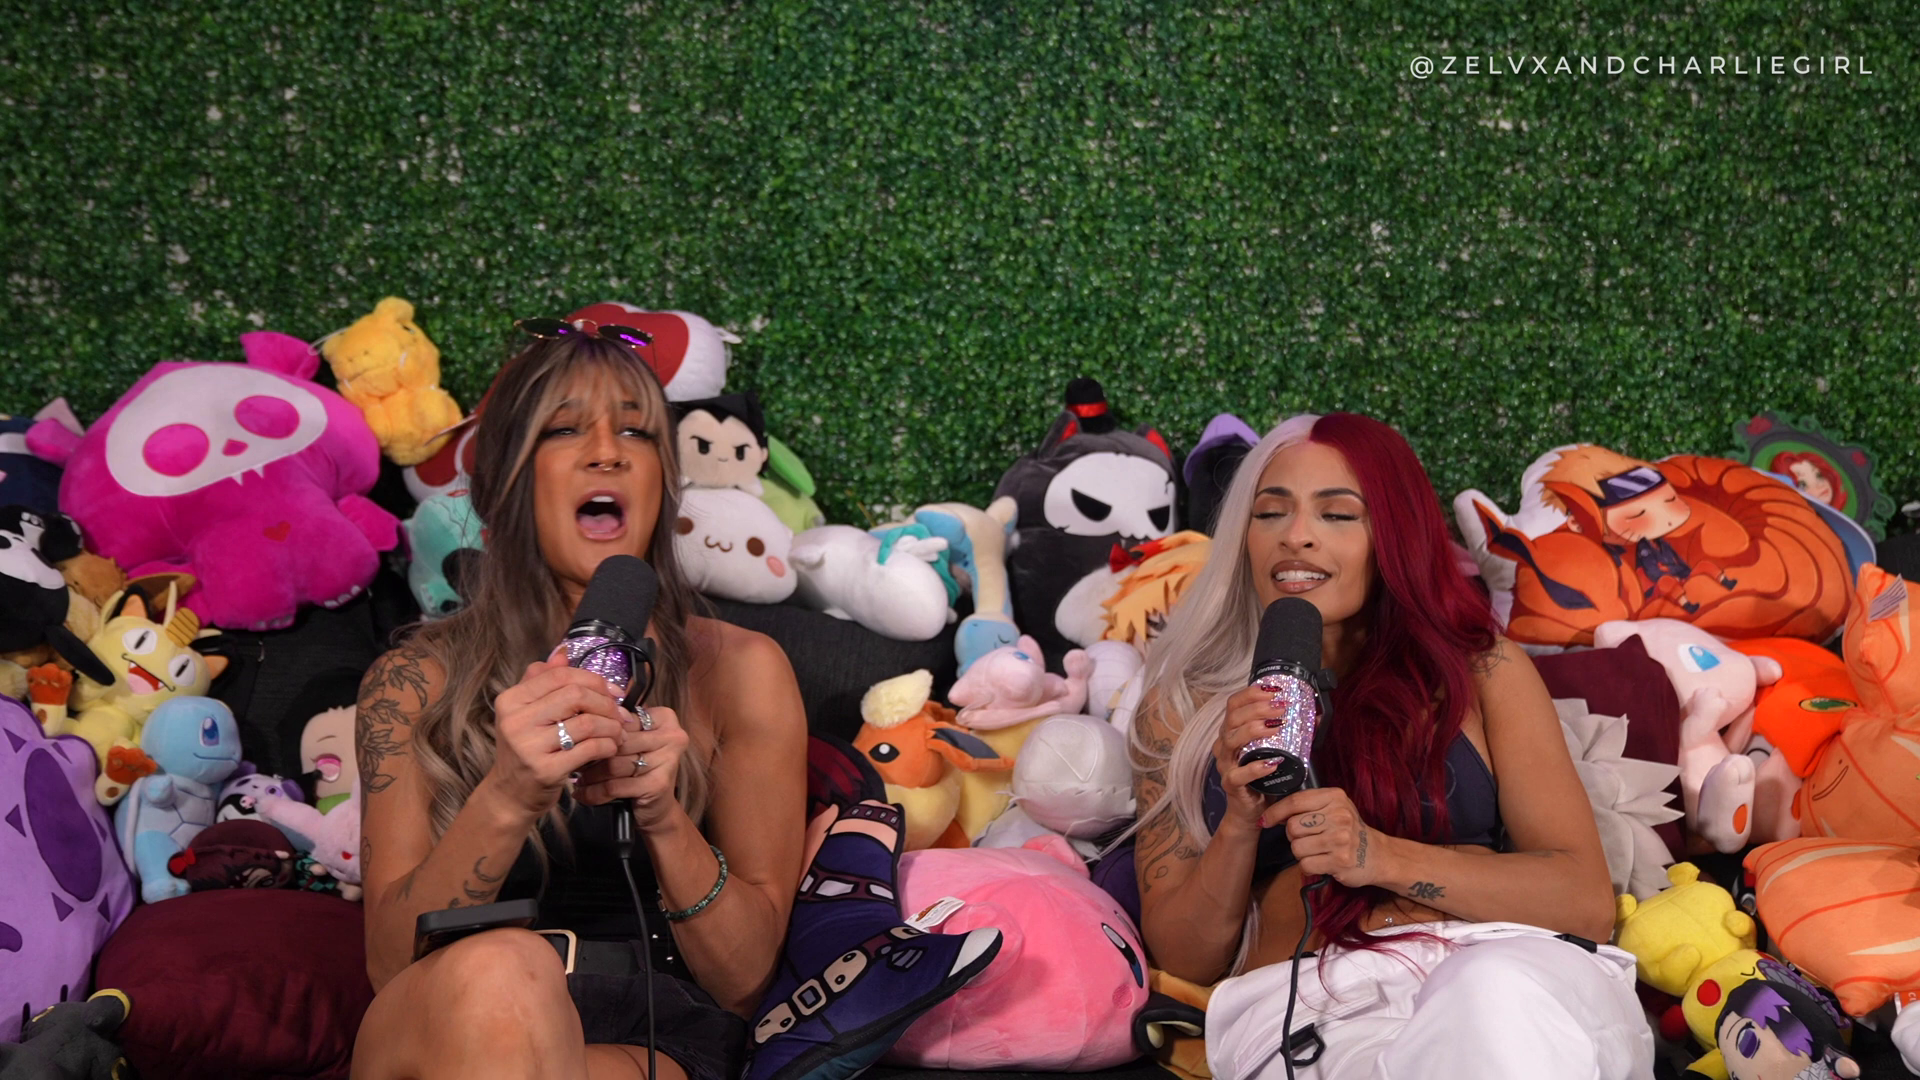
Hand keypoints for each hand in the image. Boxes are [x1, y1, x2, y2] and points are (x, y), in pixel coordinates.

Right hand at [488, 648, 625, 815]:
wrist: (510, 794)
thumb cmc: (526, 750)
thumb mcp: (526, 713)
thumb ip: (543, 681)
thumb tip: (563, 652)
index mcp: (511, 700)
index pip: (560, 675)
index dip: (593, 680)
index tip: (613, 691)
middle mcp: (515, 721)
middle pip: (576, 695)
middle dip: (606, 703)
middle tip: (619, 715)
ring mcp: (529, 747)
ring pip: (587, 722)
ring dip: (612, 726)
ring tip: (618, 733)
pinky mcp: (546, 770)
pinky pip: (590, 748)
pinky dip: (608, 745)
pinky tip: (610, 748)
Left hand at [572, 704, 690, 833]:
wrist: (657, 808)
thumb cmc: (641, 769)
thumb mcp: (633, 741)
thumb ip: (616, 725)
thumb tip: (581, 714)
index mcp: (664, 718)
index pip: (621, 719)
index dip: (598, 731)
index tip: (580, 740)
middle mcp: (672, 736)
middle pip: (617, 741)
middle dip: (592, 753)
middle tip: (574, 761)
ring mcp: (667, 761)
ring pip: (613, 763)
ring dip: (590, 774)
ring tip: (578, 778)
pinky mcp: (657, 785)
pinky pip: (614, 786)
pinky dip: (594, 792)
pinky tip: (583, 794)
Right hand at [1211, 682, 1294, 830]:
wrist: (1250, 811)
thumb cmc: (1262, 777)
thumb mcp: (1274, 750)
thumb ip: (1291, 733)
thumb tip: (1315, 717)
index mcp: (1231, 731)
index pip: (1234, 704)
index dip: (1252, 693)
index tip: (1274, 689)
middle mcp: (1224, 745)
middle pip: (1233, 717)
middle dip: (1258, 707)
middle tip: (1281, 707)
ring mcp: (1225, 764)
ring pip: (1232, 740)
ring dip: (1255, 730)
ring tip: (1276, 726)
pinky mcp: (1231, 784)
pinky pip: (1240, 773)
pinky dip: (1256, 767)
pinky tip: (1273, 762)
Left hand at [1262, 787, 1380, 888]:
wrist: (1378, 855)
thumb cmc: (1349, 830)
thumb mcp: (1333, 808)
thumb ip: (1306, 806)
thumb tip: (1271, 814)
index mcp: (1335, 797)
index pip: (1294, 801)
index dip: (1275, 812)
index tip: (1265, 820)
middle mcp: (1339, 815)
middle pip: (1292, 826)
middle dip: (1293, 836)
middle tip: (1308, 839)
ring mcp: (1340, 838)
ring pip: (1296, 847)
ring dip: (1301, 853)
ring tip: (1317, 851)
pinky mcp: (1340, 860)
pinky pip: (1305, 864)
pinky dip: (1308, 866)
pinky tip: (1322, 862)